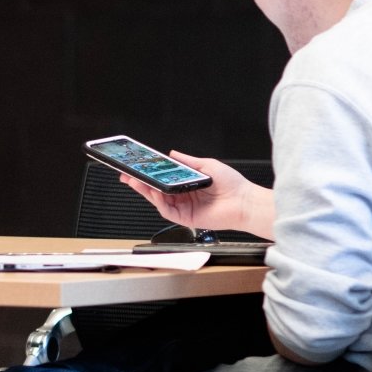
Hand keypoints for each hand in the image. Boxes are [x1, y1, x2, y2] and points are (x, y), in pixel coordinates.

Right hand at [116, 151, 274, 239]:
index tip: (138, 166)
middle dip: (140, 182)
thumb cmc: (232, 184)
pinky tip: (155, 192)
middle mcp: (182, 196)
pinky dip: (158, 201)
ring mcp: (183, 207)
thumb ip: (187, 161)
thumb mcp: (207, 165)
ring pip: (157, 199)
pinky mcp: (185, 218)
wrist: (243, 201)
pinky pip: (166, 210)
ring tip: (136, 181)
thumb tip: (172, 153)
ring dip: (145, 190)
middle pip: (155, 189)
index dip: (149, 173)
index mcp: (186, 183)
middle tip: (127, 174)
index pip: (163, 178)